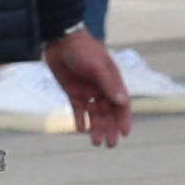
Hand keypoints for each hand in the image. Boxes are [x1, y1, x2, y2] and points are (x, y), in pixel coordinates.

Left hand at [42, 29, 134, 147]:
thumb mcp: (97, 66)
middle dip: (110, 128)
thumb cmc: (83, 49)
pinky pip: (79, 110)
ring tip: (96, 143)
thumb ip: (108, 84)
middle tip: (110, 145)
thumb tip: (122, 102)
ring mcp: (87, 91)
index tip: (124, 133)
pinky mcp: (73, 93)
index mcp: (112, 82)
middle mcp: (101, 89)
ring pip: (94, 115)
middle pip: (109, 113)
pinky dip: (80, 121)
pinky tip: (81, 130)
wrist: (60, 40)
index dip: (124, 119)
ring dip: (96, 128)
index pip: (122, 104)